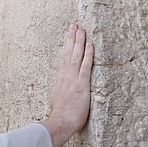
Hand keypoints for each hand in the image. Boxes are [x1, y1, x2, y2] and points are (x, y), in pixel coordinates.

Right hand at [42, 24, 93, 146]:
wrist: (61, 121)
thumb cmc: (60, 114)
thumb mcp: (57, 98)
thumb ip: (61, 90)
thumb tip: (62, 87)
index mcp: (60, 78)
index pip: (63, 57)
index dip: (66, 44)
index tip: (68, 33)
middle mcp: (66, 75)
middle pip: (68, 52)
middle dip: (72, 37)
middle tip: (74, 25)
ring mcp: (73, 79)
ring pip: (76, 56)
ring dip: (79, 41)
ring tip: (81, 29)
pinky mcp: (82, 84)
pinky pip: (85, 67)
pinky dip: (88, 55)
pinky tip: (90, 45)